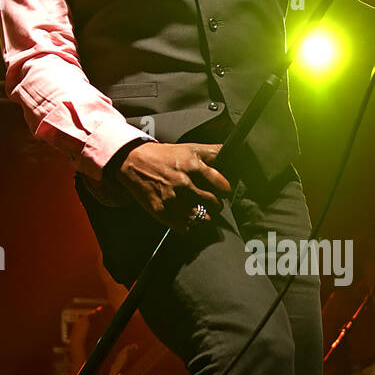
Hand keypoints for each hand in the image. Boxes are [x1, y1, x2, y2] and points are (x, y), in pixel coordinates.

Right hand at [112, 140, 230, 231]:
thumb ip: (215, 150)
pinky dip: (187, 225)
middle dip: (215, 204)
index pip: (222, 185)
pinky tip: (185, 217)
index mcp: (193, 166)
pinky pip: (184, 227)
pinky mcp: (161, 211)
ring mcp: (172, 198)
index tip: (222, 191)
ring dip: (203, 216)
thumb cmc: (166, 156)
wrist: (134, 161)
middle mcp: (183, 183)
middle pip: (213, 203)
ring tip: (199, 209)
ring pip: (201, 218)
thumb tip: (241, 147)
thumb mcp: (191, 148)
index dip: (224, 190)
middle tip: (211, 201)